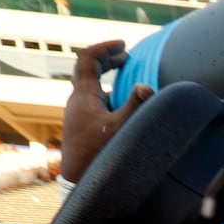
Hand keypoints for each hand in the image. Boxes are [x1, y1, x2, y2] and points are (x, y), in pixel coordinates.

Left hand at [61, 40, 152, 180]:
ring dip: (106, 73)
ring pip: (88, 82)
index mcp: (83, 95)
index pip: (88, 58)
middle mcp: (76, 100)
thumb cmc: (97, 154)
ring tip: (124, 72)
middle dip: (107, 58)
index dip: (105, 47)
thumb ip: (134, 106)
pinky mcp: (80, 122)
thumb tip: (146, 86)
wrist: (77, 178)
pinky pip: (91, 96)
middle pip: (87, 67)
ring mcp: (77, 111)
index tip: (123, 45)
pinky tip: (118, 99)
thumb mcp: (120, 128)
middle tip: (126, 56)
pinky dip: (105, 88)